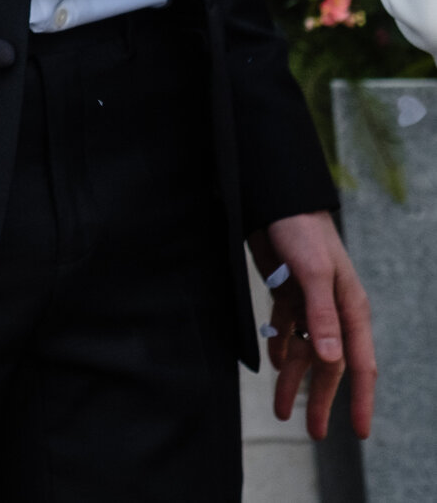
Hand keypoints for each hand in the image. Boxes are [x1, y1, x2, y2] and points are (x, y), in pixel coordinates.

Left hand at [252, 211, 375, 439]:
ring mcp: (311, 304)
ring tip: (280, 410)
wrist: (276, 200)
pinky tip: (274, 362)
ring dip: (293, 379)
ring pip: (305, 351)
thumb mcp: (314, 273)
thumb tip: (332, 361)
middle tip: (314, 433)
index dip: (358, 400)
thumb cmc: (301, 232)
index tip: (358, 432)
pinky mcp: (288, 293)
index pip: (359, 365)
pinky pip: (287, 329)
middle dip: (321, 400)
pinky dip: (280, 346)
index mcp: (350, 310)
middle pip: (330, 366)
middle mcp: (334, 312)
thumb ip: (322, 316)